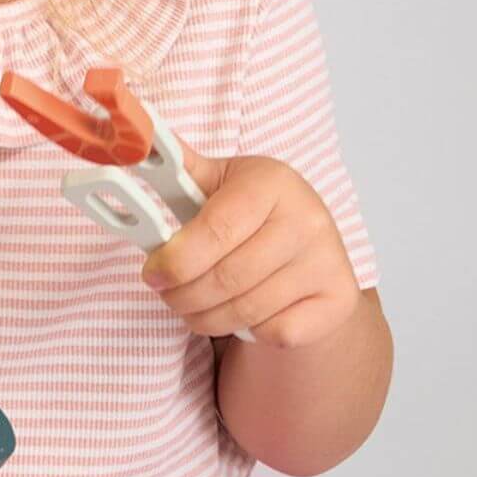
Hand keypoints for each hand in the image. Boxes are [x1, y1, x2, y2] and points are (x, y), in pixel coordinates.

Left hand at [140, 149, 358, 348]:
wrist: (312, 247)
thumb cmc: (256, 215)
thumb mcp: (221, 183)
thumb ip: (179, 171)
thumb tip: (139, 144)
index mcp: (272, 183)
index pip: (215, 229)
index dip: (175, 259)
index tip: (152, 273)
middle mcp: (307, 219)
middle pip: (226, 278)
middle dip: (182, 295)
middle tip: (168, 294)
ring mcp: (326, 261)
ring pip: (246, 311)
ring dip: (205, 317)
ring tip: (194, 306)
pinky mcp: (338, 299)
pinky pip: (275, 332)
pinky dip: (249, 331)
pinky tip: (242, 313)